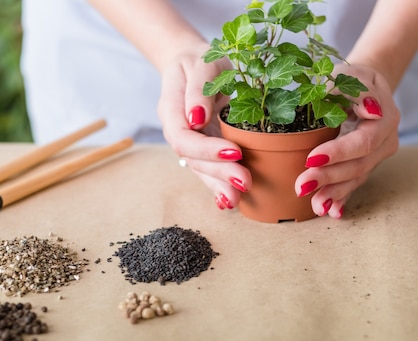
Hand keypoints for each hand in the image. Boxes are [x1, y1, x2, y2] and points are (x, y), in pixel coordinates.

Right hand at [157, 43, 251, 209]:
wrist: (194, 64)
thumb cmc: (199, 60)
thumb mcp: (201, 64)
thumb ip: (197, 90)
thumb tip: (197, 119)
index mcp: (172, 111)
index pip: (184, 138)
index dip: (206, 149)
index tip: (235, 151)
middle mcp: (179, 131)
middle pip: (193, 159)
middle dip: (219, 172)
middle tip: (245, 181)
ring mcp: (192, 142)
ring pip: (201, 169)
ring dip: (219, 186)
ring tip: (237, 200)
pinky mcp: (205, 147)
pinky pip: (210, 169)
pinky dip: (219, 185)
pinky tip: (230, 202)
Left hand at [294, 63, 399, 217]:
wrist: (366, 86)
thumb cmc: (353, 79)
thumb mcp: (352, 76)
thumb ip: (356, 91)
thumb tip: (370, 110)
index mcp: (384, 117)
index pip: (364, 141)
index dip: (339, 152)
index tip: (312, 159)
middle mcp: (386, 140)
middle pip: (359, 164)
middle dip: (329, 177)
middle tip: (301, 186)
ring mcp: (378, 155)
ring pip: (357, 177)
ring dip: (334, 193)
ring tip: (314, 205)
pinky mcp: (366, 164)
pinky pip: (354, 183)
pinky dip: (342, 198)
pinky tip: (331, 211)